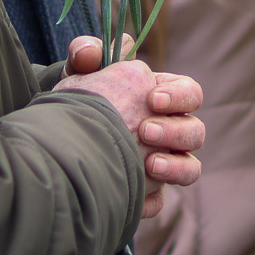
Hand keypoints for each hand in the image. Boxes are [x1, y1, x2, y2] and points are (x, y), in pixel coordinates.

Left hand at [54, 38, 204, 217]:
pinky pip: (158, 201)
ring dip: (176, 167)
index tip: (152, 99)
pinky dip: (151, 200)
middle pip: (195, 132)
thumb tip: (89, 52)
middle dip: (175, 131)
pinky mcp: (146, 194)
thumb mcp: (79, 74)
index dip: (179, 97)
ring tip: (148, 164)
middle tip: (145, 131)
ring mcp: (161, 164)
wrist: (59, 138)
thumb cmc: (80, 99)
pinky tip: (133, 196)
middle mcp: (169, 132)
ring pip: (190, 169)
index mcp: (163, 98)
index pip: (190, 93)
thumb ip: (84, 54)